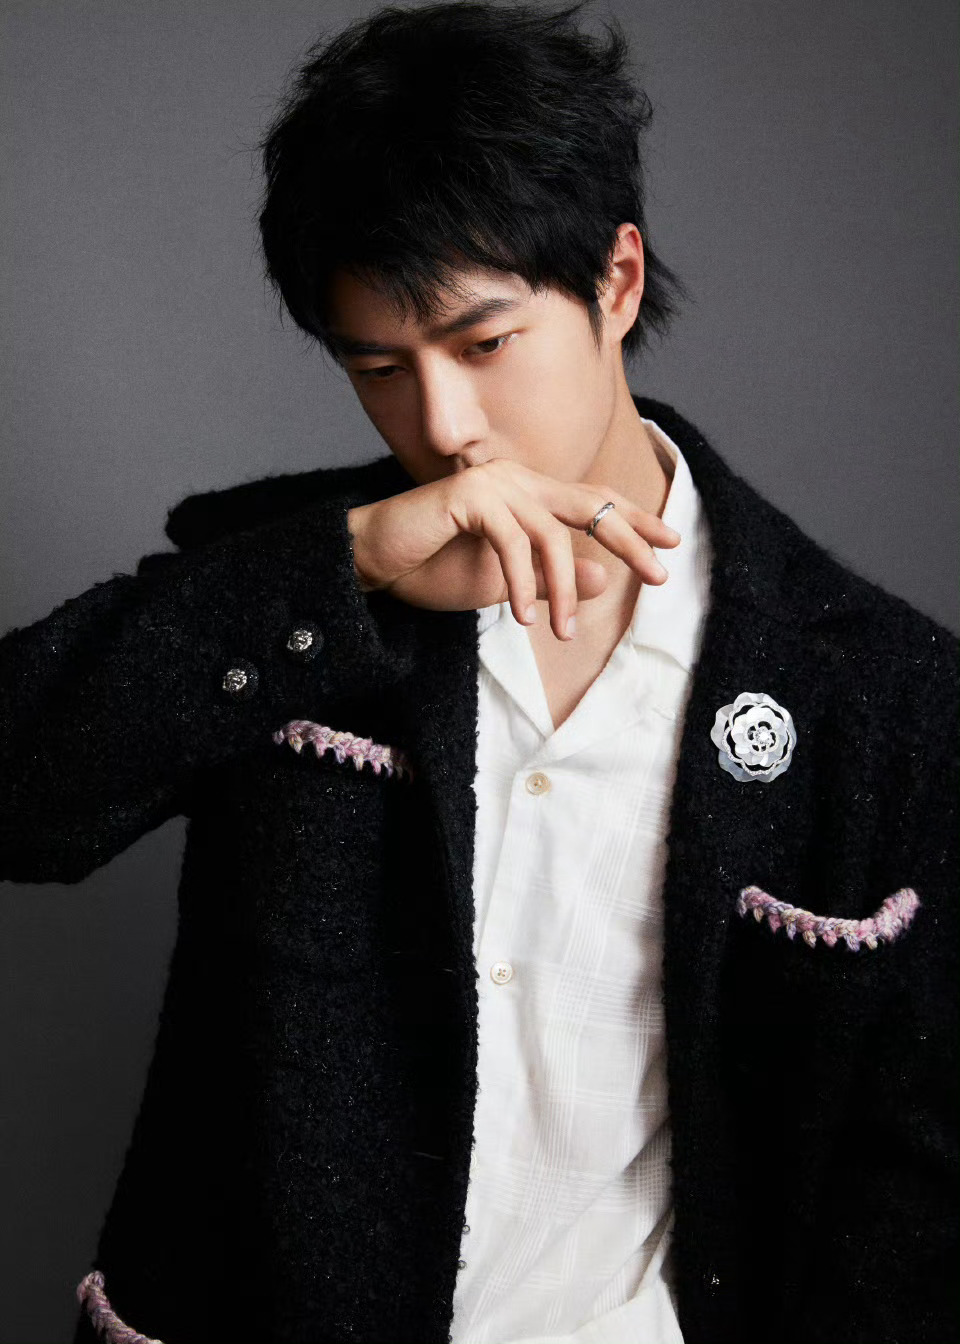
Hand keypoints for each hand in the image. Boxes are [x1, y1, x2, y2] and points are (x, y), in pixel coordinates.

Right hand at [346, 458, 680, 641]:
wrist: (373, 562)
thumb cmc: (433, 569)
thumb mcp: (507, 585)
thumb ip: (551, 578)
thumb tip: (603, 576)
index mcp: (528, 492)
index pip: (592, 499)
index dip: (633, 519)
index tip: (670, 543)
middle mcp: (516, 478)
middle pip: (588, 504)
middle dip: (629, 539)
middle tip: (659, 575)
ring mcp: (494, 482)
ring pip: (551, 535)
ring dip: (561, 590)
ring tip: (564, 633)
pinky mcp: (469, 496)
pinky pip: (511, 542)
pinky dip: (522, 585)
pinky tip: (524, 619)